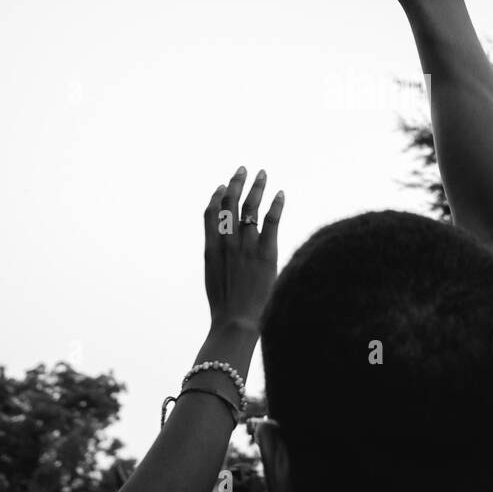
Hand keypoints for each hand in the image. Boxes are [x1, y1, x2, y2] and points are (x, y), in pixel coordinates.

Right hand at [203, 167, 284, 330]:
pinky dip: (276, 205)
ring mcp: (246, 246)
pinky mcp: (266, 252)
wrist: (236, 322)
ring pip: (250, 207)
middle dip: (236, 182)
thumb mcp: (214, 280)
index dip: (216, 196)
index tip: (222, 185)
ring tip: (263, 174)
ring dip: (257, 187)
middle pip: (230, 202)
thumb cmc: (227, 310)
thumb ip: (219, 262)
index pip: (211, 213)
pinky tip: (281, 193)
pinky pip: (271, 221)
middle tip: (243, 169)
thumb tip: (224, 259)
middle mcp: (227, 242)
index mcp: (211, 249)